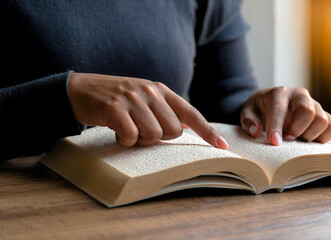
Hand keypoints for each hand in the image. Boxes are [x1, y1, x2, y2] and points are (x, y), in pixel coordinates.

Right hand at [67, 73, 228, 148]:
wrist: (81, 89)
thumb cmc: (117, 98)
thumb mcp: (144, 98)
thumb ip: (165, 109)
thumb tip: (186, 126)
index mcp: (161, 90)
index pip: (191, 112)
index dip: (207, 131)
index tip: (222, 146)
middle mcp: (150, 92)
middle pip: (172, 131)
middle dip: (158, 137)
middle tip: (141, 128)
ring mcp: (133, 99)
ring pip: (153, 136)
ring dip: (140, 139)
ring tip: (127, 127)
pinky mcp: (115, 109)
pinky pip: (131, 137)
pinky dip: (124, 140)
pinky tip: (116, 130)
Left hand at [240, 87, 330, 144]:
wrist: (271, 102)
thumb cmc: (259, 108)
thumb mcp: (247, 112)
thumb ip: (248, 121)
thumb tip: (256, 131)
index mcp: (279, 93)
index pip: (280, 109)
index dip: (277, 126)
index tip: (275, 142)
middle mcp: (299, 95)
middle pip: (308, 111)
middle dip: (297, 130)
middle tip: (287, 139)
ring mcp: (314, 104)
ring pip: (322, 120)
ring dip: (309, 135)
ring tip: (296, 139)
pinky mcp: (323, 114)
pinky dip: (323, 137)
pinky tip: (309, 140)